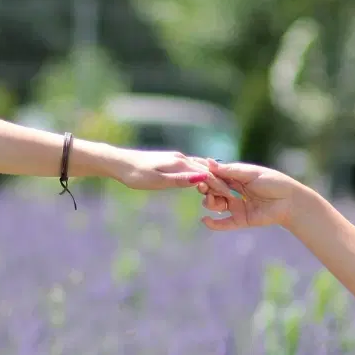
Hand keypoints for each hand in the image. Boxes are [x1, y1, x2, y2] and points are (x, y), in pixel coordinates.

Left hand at [109, 149, 234, 193]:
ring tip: (223, 188)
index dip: (220, 186)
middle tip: (234, 195)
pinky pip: (192, 167)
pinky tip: (203, 179)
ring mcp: (176, 158)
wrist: (119, 162)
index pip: (206, 175)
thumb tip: (201, 178)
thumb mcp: (157, 181)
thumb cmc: (136, 174)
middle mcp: (181, 158)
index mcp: (179, 164)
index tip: (233, 196)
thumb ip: (179, 180)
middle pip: (207, 170)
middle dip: (220, 182)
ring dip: (212, 177)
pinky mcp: (171, 161)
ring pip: (200, 167)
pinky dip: (202, 173)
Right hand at [194, 159, 305, 229]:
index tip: (198, 174)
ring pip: (215, 205)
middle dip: (206, 188)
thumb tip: (208, 162)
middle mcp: (233, 191)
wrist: (290, 201)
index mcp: (235, 177)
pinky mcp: (240, 219)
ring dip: (210, 202)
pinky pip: (223, 224)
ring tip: (211, 199)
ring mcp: (236, 206)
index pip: (215, 176)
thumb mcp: (250, 173)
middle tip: (203, 187)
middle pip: (212, 190)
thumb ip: (229, 170)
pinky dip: (213, 224)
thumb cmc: (273, 182)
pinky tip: (205, 220)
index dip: (206, 176)